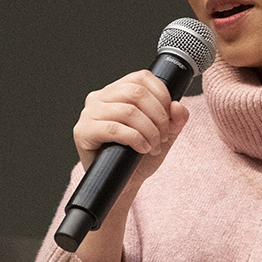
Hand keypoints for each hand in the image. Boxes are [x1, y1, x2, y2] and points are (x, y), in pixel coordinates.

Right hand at [67, 71, 188, 261]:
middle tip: (162, 137)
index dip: (162, 95)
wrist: (123, 184)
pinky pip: (114, 129)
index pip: (141, 77)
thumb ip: (175, 120)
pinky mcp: (82, 131)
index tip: (169, 117)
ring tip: (153, 146)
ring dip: (149, 131)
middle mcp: (99, 97)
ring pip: (128, 111)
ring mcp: (88, 113)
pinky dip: (136, 139)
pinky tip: (142, 149)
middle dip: (158, 116)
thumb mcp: (163, 136)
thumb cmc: (139, 157)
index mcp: (116, 91)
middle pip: (137, 92)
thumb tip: (178, 106)